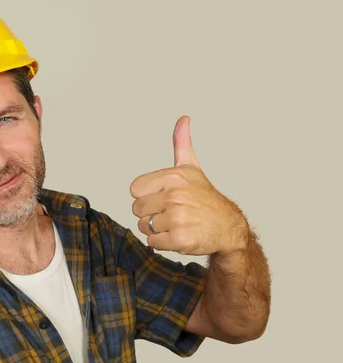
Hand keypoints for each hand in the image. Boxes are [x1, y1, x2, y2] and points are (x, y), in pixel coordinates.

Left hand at [130, 116, 247, 255]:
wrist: (228, 226)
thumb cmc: (204, 197)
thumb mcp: (192, 168)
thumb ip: (182, 144)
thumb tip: (183, 119)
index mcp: (173, 177)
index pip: (134, 190)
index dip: (145, 196)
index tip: (161, 196)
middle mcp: (175, 196)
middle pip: (137, 210)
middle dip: (150, 214)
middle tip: (170, 212)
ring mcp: (178, 218)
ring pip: (144, 227)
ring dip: (156, 229)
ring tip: (175, 223)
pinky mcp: (180, 239)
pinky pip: (153, 242)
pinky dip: (162, 243)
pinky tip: (178, 235)